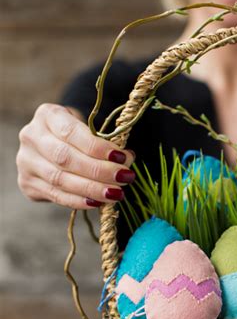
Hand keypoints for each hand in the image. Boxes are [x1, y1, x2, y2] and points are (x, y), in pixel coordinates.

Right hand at [16, 103, 134, 209]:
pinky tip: (98, 203)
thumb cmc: (79, 135)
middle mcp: (31, 136)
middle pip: (65, 157)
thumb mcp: (89, 127)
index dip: (98, 147)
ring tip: (116, 193)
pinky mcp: (28, 183)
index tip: (122, 157)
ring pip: (60, 179)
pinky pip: (56, 195)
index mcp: (48, 115)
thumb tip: (127, 159)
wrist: (53, 144)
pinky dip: (79, 201)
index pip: (72, 132)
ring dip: (92, 189)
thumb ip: (105, 141)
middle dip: (99, 170)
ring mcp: (27, 161)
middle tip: (124, 177)